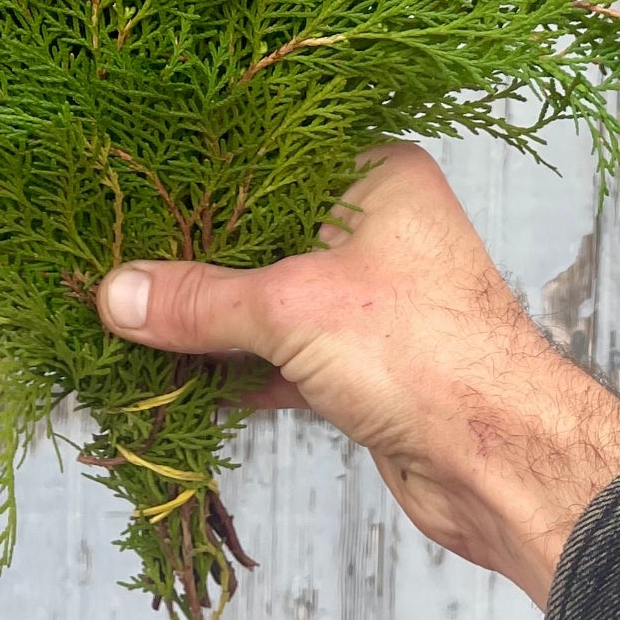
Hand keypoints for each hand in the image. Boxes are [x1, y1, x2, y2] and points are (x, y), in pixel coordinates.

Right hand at [96, 139, 619, 606]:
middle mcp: (378, 229)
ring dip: (212, 321)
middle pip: (263, 233)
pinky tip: (181, 380)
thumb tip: (115, 294)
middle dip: (195, 257)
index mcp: (377, 178)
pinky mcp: (366, 365)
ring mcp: (373, 300)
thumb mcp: (293, 308)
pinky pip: (284, 354)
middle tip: (116, 258)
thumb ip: (200, 300)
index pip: (270, 156)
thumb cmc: (427, 352)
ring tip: (131, 320)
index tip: (133, 188)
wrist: (503, 463)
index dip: (202, 175)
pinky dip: (238, 368)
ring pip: (272, 299)